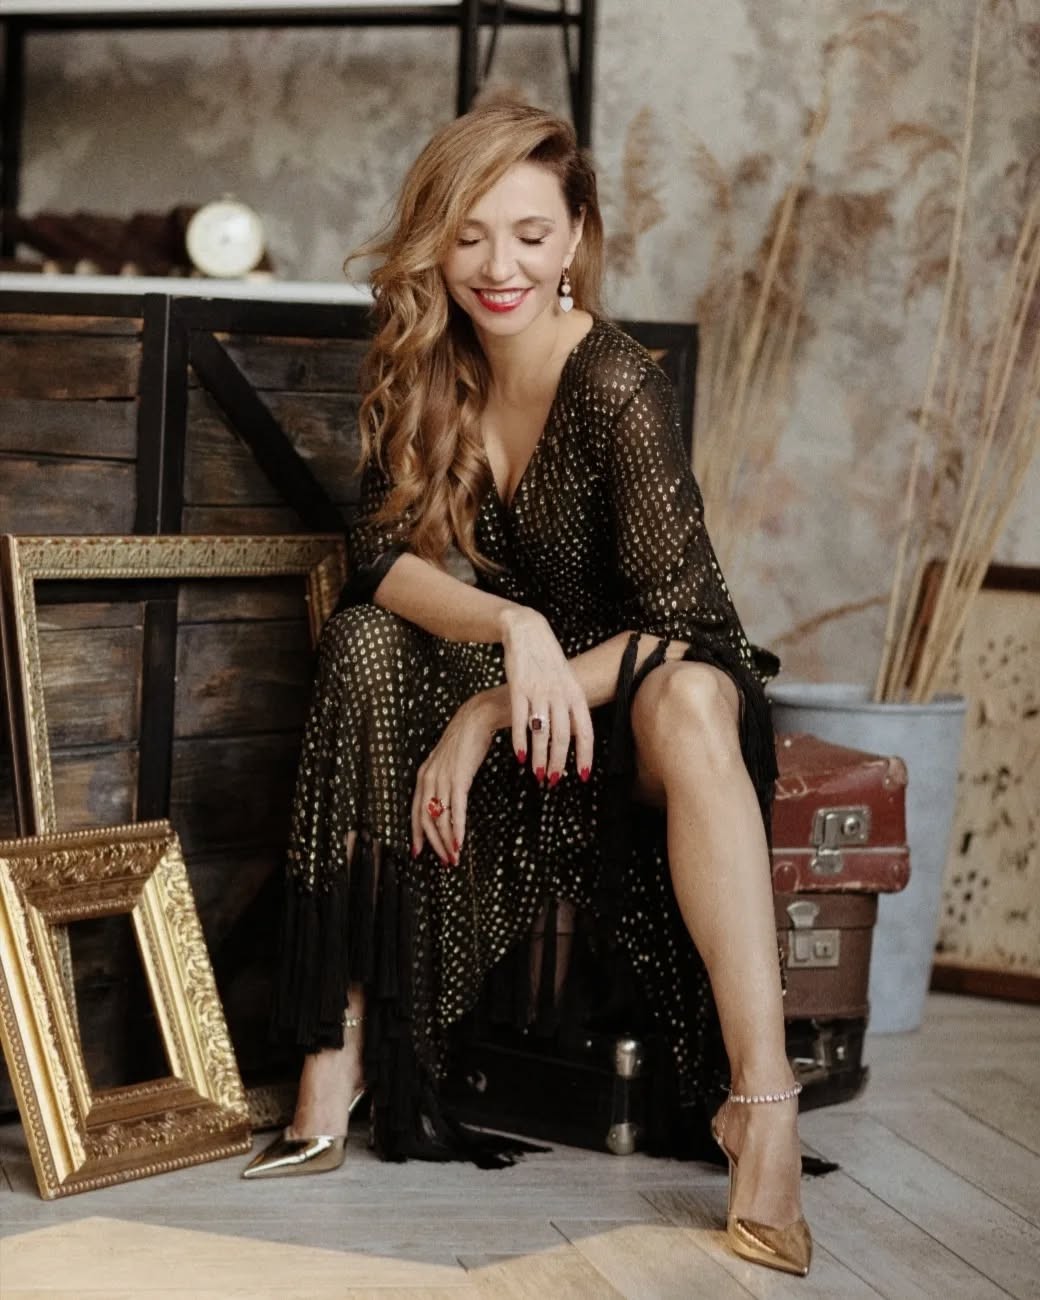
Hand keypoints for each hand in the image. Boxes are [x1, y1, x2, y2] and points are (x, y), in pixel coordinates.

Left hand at [411, 695, 496, 865]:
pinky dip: (457, 828)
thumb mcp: (449, 763)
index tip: (419, 852)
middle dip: (434, 844)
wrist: (476, 718)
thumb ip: (444, 781)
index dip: (417, 834)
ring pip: (439, 818)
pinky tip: (460, 842)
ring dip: (446, 841)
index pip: (415, 812)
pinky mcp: (458, 777)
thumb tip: (448, 801)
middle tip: (444, 861)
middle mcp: (428, 778)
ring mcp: (442, 778)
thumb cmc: (466, 740)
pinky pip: (455, 809)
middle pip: (426, 819)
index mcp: (423, 776)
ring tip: (454, 857)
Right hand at [500, 606, 593, 785]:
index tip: (584, 775)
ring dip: (540, 758)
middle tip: (554, 781)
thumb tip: (577, 736)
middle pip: (562, 737)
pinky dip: (520, 741)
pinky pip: (519, 721)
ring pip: (542, 733)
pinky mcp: (518, 688)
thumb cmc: (548, 660)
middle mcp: (559, 695)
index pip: (585, 730)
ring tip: (538, 775)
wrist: (528, 632)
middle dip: (559, 763)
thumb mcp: (568, 681)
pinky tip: (520, 756)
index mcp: (575, 694)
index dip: (585, 755)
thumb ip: (572, 706)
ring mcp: (538, 692)